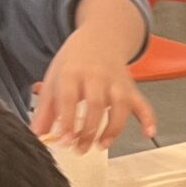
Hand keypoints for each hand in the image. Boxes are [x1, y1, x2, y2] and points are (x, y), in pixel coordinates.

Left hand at [33, 41, 158, 150]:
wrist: (100, 37)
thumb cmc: (74, 61)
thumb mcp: (54, 78)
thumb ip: (45, 108)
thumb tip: (37, 134)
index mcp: (73, 72)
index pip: (69, 98)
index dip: (66, 120)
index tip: (63, 140)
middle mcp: (96, 76)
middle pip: (95, 104)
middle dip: (88, 130)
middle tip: (79, 148)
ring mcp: (116, 82)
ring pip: (120, 106)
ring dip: (113, 128)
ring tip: (101, 145)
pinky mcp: (130, 88)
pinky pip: (142, 103)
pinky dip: (148, 118)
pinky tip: (148, 133)